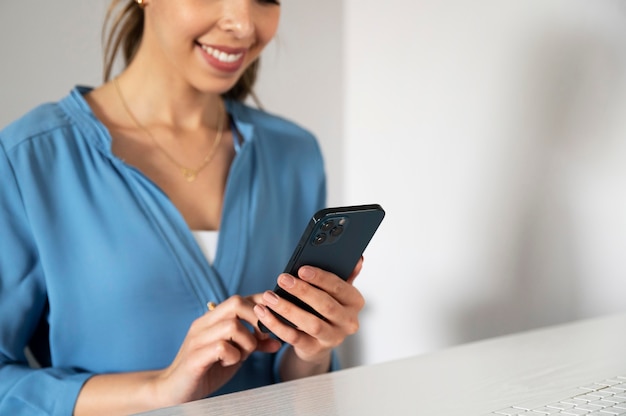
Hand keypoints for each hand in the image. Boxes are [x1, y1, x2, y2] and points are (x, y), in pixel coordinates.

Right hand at [153, 295, 281, 405]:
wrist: (173, 391)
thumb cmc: (206, 370)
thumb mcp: (234, 354)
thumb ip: (252, 344)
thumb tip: (277, 341)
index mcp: (213, 319)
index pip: (241, 298)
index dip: (261, 304)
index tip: (274, 319)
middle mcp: (204, 324)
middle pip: (236, 303)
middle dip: (256, 320)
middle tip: (259, 339)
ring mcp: (197, 339)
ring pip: (232, 325)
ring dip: (246, 341)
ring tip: (242, 355)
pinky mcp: (194, 358)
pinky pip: (221, 347)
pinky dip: (233, 356)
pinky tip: (229, 363)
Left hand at [254, 257, 364, 365]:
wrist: (320, 340)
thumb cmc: (326, 307)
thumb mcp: (336, 291)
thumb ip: (345, 274)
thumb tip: (357, 258)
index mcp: (355, 302)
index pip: (340, 287)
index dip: (320, 278)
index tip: (301, 269)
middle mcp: (348, 322)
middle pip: (325, 305)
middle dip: (302, 291)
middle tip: (282, 279)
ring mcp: (333, 338)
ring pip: (310, 323)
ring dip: (287, 308)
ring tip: (269, 296)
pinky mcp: (314, 350)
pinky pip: (294, 338)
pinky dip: (277, 325)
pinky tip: (264, 313)